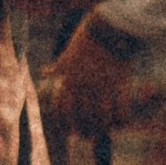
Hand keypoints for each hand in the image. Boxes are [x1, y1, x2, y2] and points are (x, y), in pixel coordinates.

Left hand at [46, 17, 137, 133]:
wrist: (109, 28)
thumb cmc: (87, 39)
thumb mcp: (68, 53)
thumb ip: (58, 67)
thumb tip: (44, 72)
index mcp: (69, 79)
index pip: (62, 109)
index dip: (64, 125)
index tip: (67, 132)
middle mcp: (84, 86)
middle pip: (83, 118)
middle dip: (85, 131)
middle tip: (87, 137)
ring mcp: (103, 86)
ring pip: (102, 117)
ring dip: (103, 128)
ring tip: (104, 132)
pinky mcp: (121, 84)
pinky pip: (121, 109)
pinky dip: (122, 119)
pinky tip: (121, 122)